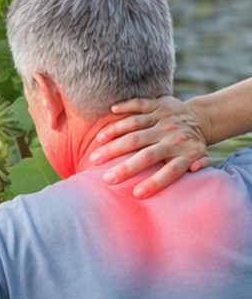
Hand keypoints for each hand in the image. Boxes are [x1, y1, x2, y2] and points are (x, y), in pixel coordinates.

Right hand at [88, 96, 209, 198]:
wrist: (200, 118)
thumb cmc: (192, 146)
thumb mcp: (200, 157)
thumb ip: (199, 165)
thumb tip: (194, 169)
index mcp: (185, 154)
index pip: (171, 171)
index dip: (155, 183)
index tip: (136, 194)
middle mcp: (173, 137)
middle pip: (147, 154)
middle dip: (126, 167)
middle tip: (106, 179)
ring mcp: (164, 119)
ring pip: (136, 129)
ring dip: (114, 140)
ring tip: (97, 153)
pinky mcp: (159, 105)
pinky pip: (140, 104)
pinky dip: (125, 107)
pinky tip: (111, 112)